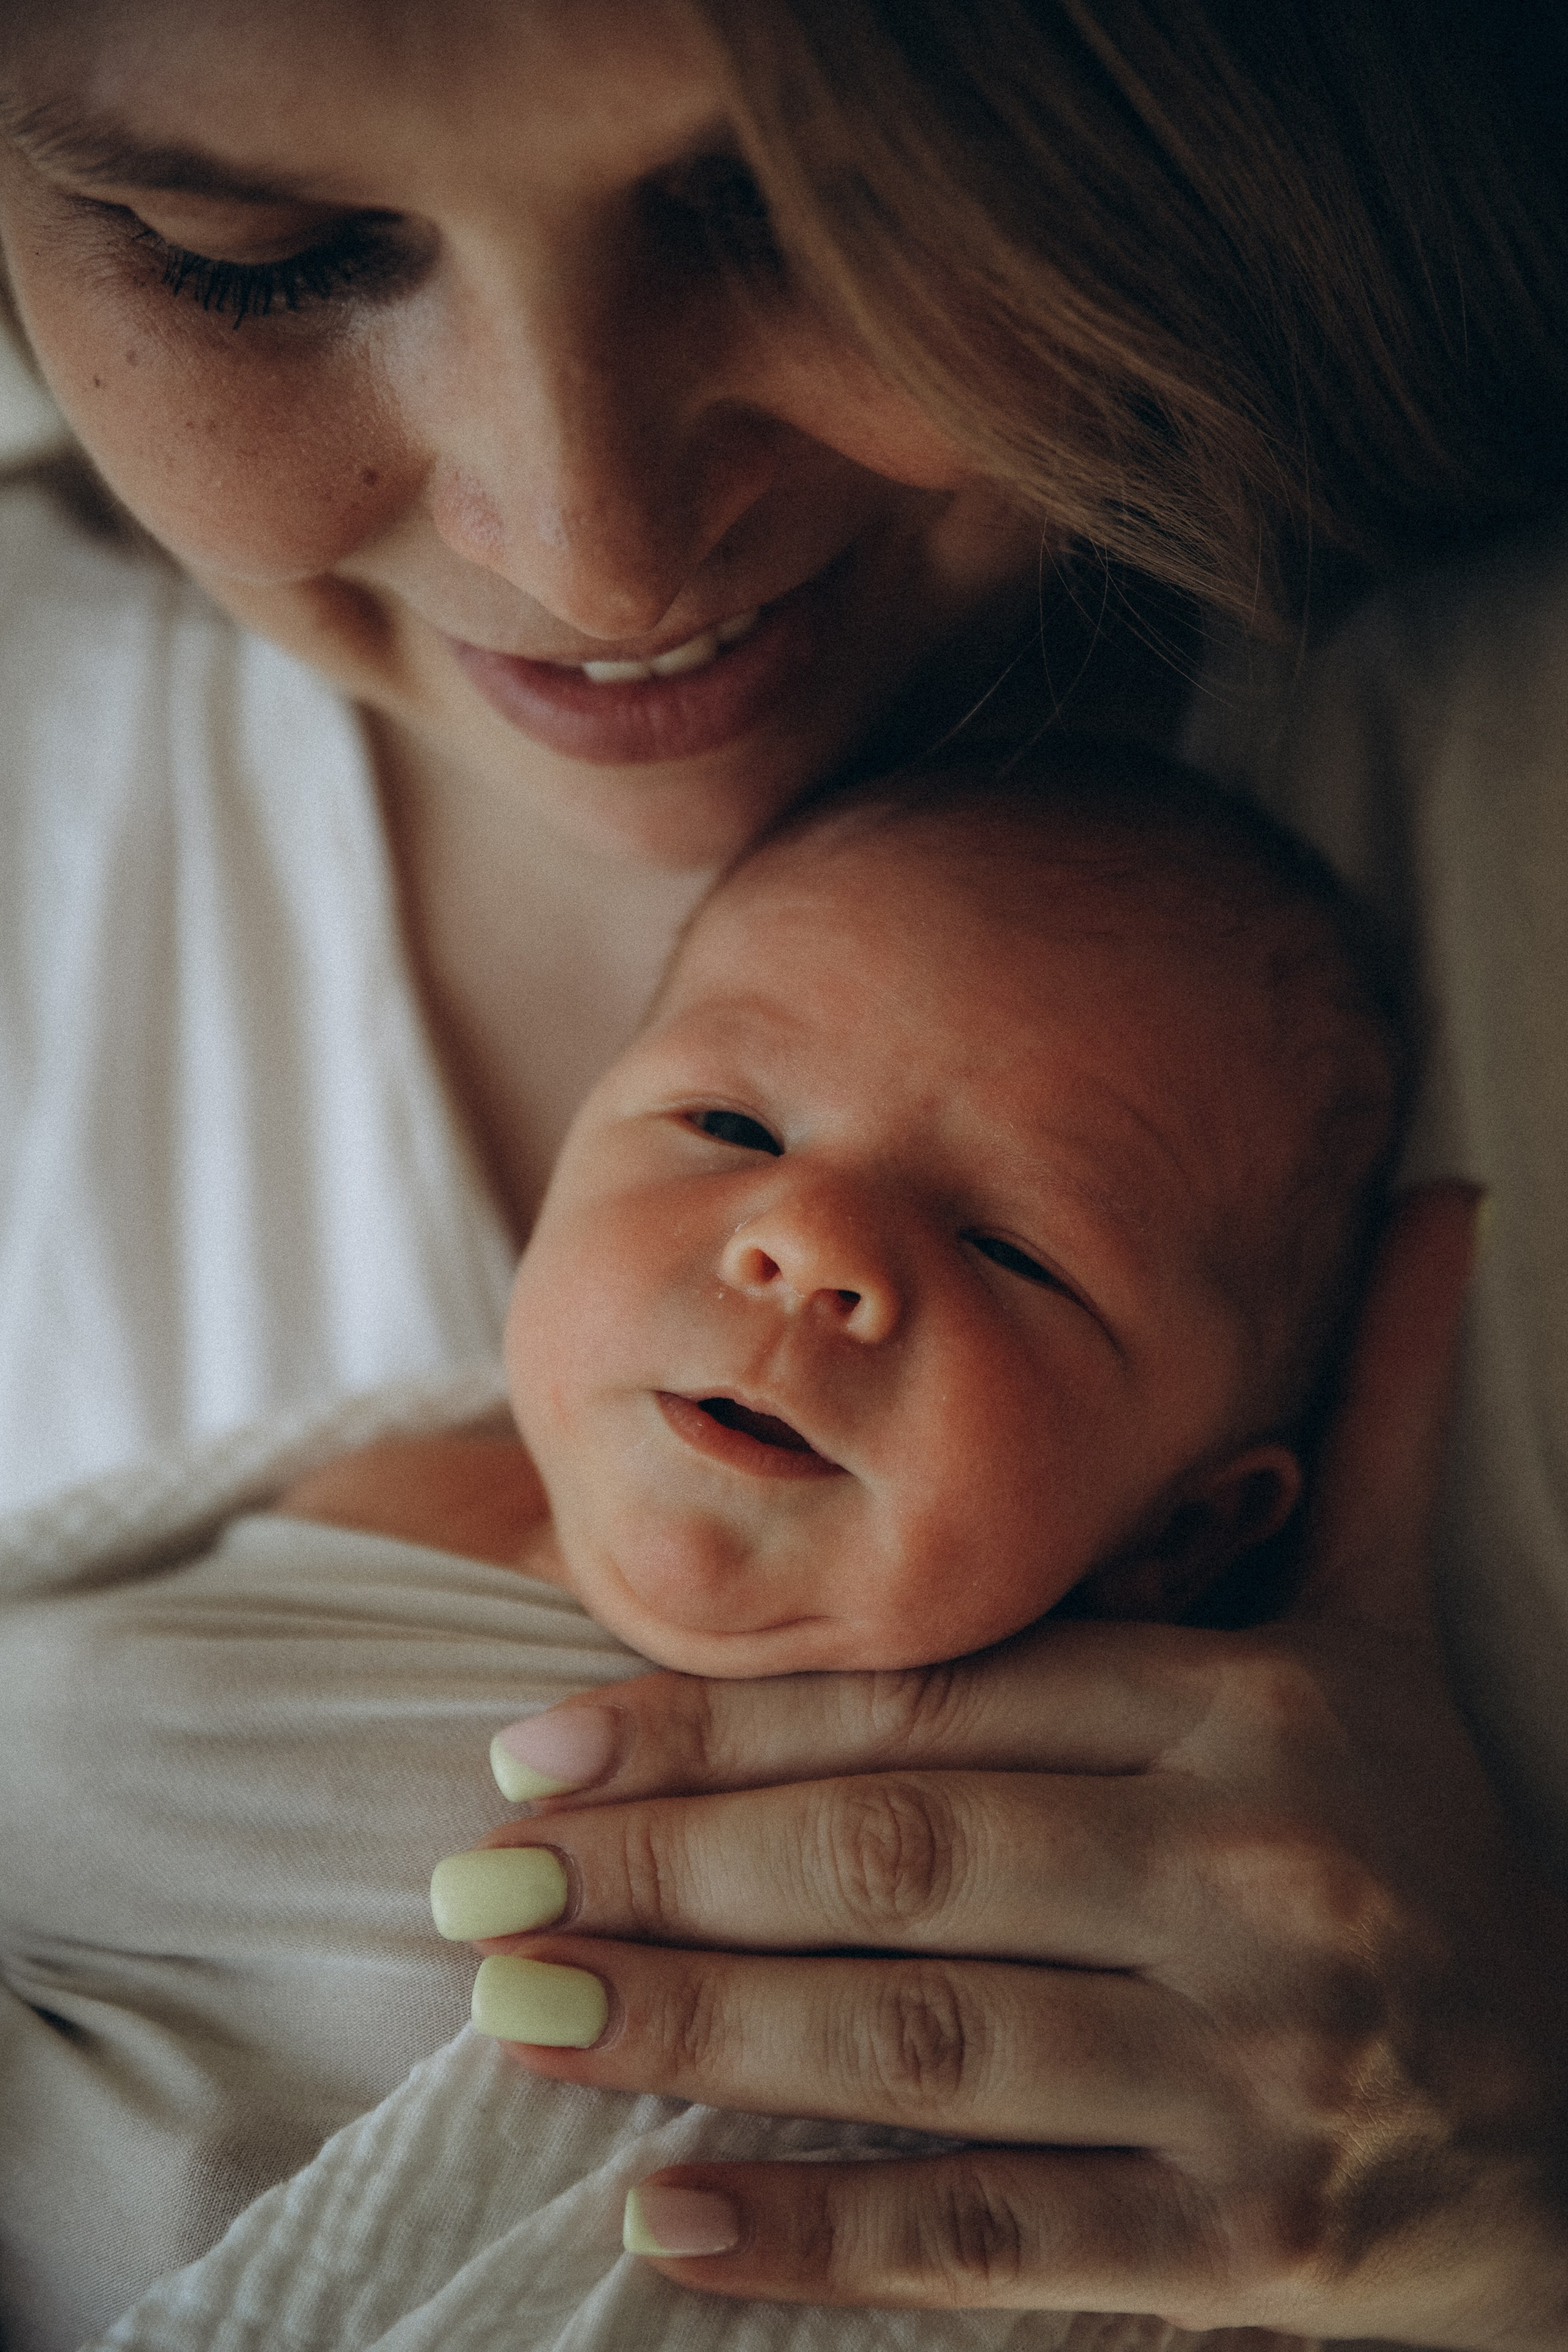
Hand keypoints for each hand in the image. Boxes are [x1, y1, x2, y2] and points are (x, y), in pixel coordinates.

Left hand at [467, 1186, 1567, 2344]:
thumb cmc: (1434, 1844)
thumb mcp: (1395, 1627)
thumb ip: (1384, 1427)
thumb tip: (1444, 1203)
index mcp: (1261, 1710)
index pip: (934, 1705)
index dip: (718, 1724)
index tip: (531, 1740)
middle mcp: (1259, 1876)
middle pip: (897, 1860)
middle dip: (659, 1870)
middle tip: (469, 1884)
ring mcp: (1260, 2073)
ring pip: (922, 2043)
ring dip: (694, 2032)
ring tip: (516, 2016)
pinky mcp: (1258, 2245)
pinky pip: (1004, 2240)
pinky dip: (824, 2237)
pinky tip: (665, 2223)